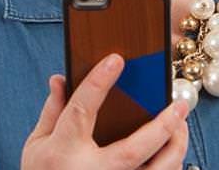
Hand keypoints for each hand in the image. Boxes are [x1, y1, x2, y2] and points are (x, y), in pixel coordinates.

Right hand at [21, 53, 189, 168]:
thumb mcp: (37, 145)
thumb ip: (52, 112)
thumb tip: (60, 78)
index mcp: (63, 153)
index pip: (81, 111)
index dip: (98, 83)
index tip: (116, 60)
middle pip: (133, 151)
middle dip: (161, 126)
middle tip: (180, 105)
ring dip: (174, 148)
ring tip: (181, 124)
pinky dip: (170, 165)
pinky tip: (172, 148)